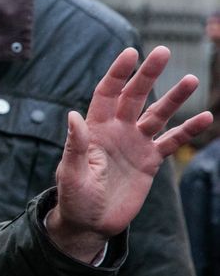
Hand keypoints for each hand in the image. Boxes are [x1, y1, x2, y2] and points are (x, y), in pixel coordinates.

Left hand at [49, 46, 212, 262]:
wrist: (91, 223)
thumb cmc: (74, 197)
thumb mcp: (71, 172)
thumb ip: (75, 145)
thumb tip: (73, 115)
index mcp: (95, 129)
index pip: (107, 94)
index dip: (117, 74)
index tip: (130, 53)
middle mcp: (116, 130)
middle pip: (134, 96)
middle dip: (147, 75)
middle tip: (162, 51)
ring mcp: (135, 144)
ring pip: (157, 115)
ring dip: (173, 98)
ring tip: (191, 79)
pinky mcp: (150, 161)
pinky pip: (172, 141)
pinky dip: (188, 130)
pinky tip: (205, 116)